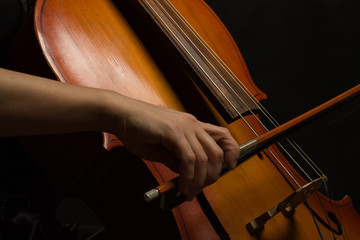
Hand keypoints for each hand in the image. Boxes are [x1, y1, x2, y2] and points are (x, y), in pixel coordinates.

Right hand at [110, 95, 239, 199]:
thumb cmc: (140, 130)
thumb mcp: (164, 148)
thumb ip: (178, 159)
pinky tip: (182, 185)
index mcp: (193, 126)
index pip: (222, 135)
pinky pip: (188, 159)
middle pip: (217, 151)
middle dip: (212, 175)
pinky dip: (188, 176)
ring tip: (189, 192)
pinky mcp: (173, 132)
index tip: (228, 167)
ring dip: (198, 180)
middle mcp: (192, 124)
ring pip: (203, 157)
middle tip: (200, 188)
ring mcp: (184, 127)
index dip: (232, 151)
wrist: (121, 116)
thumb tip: (189, 176)